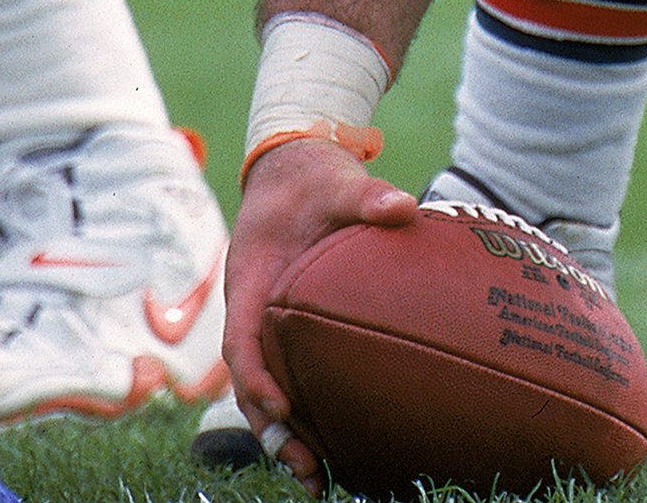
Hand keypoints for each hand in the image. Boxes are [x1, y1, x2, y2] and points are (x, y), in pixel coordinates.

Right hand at [223, 137, 421, 491]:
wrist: (298, 173)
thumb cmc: (314, 182)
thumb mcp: (337, 185)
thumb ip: (366, 196)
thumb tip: (404, 207)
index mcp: (250, 284)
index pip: (242, 342)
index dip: (256, 378)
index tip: (282, 405)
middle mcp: (254, 315)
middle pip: (252, 386)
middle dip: (274, 431)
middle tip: (309, 470)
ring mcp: (270, 328)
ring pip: (269, 392)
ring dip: (289, 436)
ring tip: (319, 480)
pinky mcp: (292, 334)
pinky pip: (294, 377)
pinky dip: (309, 412)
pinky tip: (338, 446)